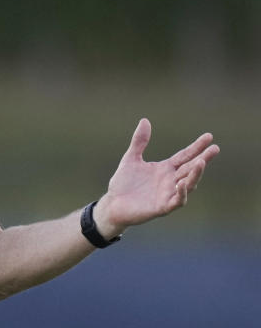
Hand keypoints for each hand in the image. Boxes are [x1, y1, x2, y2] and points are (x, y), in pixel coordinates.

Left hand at [94, 118, 219, 237]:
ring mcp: (168, 194)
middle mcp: (171, 181)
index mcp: (166, 169)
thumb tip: (145, 120)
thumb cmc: (123, 183)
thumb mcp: (131, 159)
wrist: (113, 204)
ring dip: (195, 174)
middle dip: (203, 159)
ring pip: (188, 184)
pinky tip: (182, 183)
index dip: (197, 147)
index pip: (185, 156)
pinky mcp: (162, 207)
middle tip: (215, 148)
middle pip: (191, 168)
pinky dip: (181, 193)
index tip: (209, 136)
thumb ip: (139, 141)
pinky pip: (177, 201)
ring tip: (201, 162)